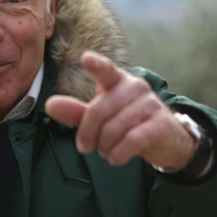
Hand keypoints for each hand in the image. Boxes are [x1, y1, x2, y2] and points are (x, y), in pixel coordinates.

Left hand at [45, 51, 196, 168]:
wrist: (166, 139)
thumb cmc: (127, 122)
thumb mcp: (100, 117)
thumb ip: (76, 112)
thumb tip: (49, 105)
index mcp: (118, 80)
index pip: (106, 70)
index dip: (97, 65)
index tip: (86, 58)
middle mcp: (135, 87)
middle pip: (98, 111)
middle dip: (87, 134)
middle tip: (86, 148)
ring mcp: (150, 104)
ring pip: (113, 129)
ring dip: (104, 148)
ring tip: (106, 151)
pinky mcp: (159, 125)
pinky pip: (131, 141)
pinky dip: (118, 154)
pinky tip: (116, 158)